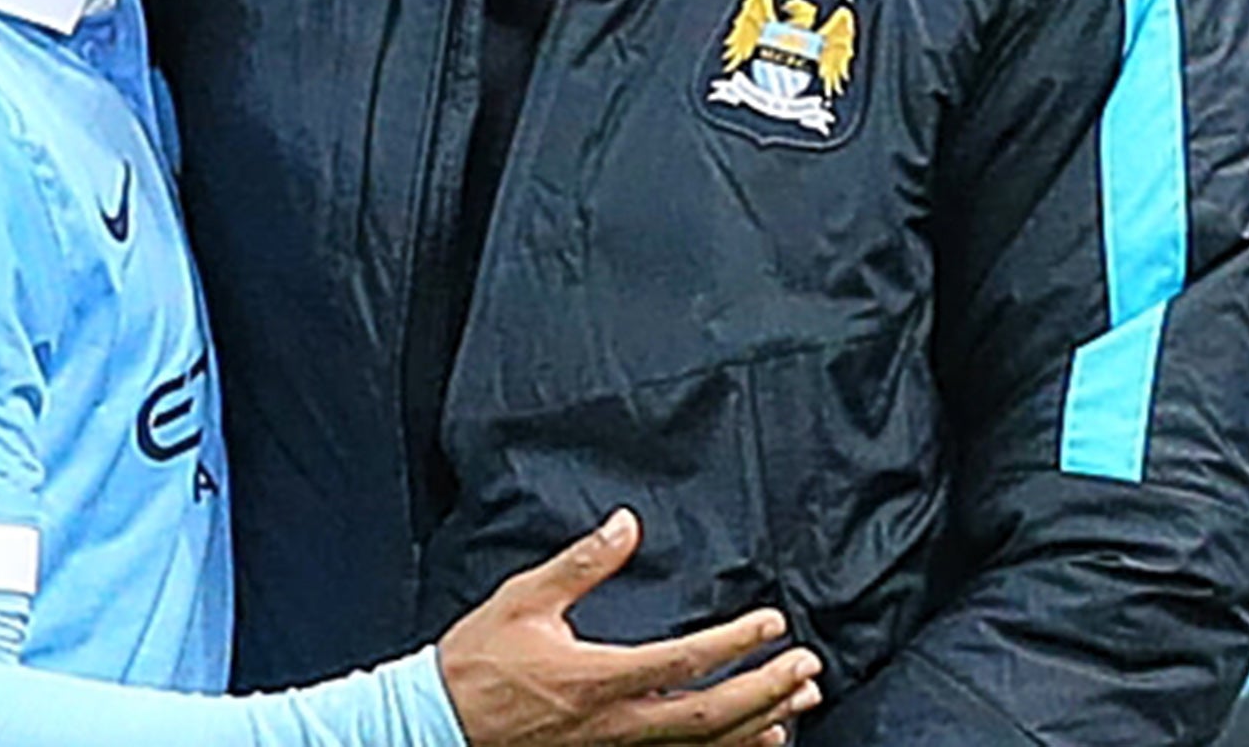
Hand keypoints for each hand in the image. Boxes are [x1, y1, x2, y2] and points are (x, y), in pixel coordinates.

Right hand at [438, 510, 821, 746]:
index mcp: (597, 678)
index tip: (772, 623)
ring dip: (757, 724)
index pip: (685, 662)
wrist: (440, 725)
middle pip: (710, 714)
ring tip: (799, 703)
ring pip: (702, 746)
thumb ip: (581, 563)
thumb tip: (625, 524)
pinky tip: (757, 741)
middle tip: (808, 669)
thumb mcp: (524, 599)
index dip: (735, 643)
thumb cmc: (479, 661)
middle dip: (766, 689)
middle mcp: (615, 725)